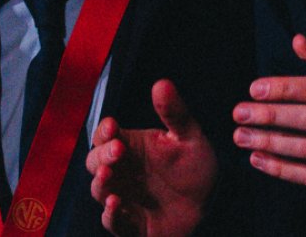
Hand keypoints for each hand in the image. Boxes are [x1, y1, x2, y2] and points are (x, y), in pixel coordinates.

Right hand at [87, 79, 215, 236]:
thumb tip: (162, 83)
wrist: (211, 204)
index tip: (113, 126)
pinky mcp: (129, 223)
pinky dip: (110, 213)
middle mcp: (121, 171)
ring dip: (101, 182)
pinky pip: (111, 220)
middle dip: (102, 155)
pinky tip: (115, 203)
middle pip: (95, 161)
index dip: (105, 131)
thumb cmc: (195, 167)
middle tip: (117, 151)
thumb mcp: (189, 137)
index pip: (105, 136)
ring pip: (99, 189)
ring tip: (108, 175)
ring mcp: (122, 197)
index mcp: (131, 147)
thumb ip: (175, 113)